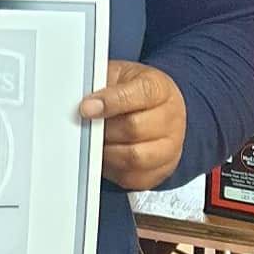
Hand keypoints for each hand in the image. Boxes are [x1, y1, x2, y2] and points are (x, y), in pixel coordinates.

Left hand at [78, 60, 186, 190]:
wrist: (158, 110)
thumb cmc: (134, 92)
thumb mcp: (118, 76)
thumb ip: (101, 85)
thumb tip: (82, 101)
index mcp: (160, 88)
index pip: (140, 94)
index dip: (110, 102)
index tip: (86, 108)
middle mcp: (171, 118)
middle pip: (134, 128)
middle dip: (104, 130)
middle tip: (87, 127)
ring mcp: (170, 147)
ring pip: (135, 157)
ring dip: (108, 152)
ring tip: (95, 143)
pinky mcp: (162, 170)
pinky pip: (134, 177)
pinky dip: (115, 170)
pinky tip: (107, 156)